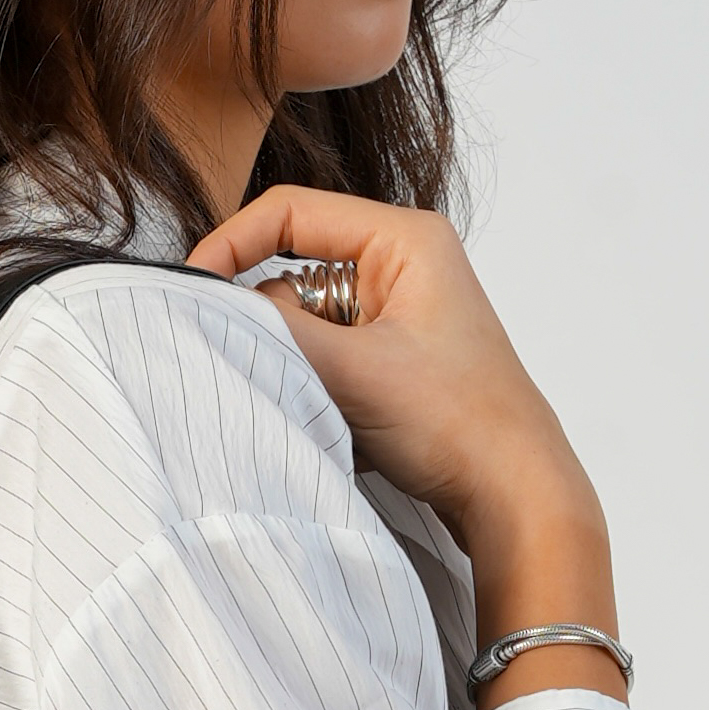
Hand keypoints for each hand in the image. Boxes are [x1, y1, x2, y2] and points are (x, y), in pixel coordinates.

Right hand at [189, 186, 626, 707]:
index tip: (191, 291)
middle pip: (292, 268)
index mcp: (404, 239)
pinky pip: (324, 356)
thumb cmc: (463, 424)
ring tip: (318, 403)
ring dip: (294, 361)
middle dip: (268, 321)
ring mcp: (396, 314)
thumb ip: (277, 332)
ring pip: (304, 320)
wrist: (516, 496)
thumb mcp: (352, 370)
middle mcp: (402, 265)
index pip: (289, 213)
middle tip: (256, 364)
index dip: (230, 245)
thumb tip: (216, 309)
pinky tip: (336, 421)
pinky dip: (313, 386)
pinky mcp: (391, 360)